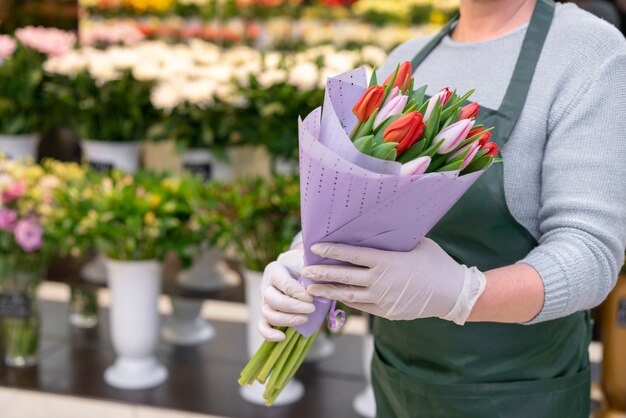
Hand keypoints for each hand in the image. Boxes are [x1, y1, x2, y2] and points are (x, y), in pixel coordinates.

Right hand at [258, 249, 315, 340]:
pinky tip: (283, 338)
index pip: (284, 284)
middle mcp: (266, 285)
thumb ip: (313, 274)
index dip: (298, 293)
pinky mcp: (266, 313)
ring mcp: (264, 300)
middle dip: (294, 307)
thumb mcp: (308, 264)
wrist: (294, 269)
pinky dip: (269, 334)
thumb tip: (322, 289)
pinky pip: (262, 326)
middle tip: (311, 308)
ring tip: (305, 319)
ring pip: (267, 314)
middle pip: (272, 300)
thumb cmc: (303, 266)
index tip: (311, 298)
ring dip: (287, 320)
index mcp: (275, 269)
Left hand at [302, 239, 485, 324]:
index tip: (315, 248)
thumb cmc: (435, 262)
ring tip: (310, 289)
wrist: (452, 293)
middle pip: (343, 277)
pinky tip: (336, 296)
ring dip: (327, 291)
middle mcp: (380, 281)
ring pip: (348, 295)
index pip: (351, 255)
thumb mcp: (416, 243)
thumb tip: (377, 225)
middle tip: (303, 271)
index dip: (331, 251)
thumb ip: (394, 239)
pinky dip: (346, 300)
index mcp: (386, 261)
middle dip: (321, 274)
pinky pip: (361, 306)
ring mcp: (382, 300)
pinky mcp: (386, 312)